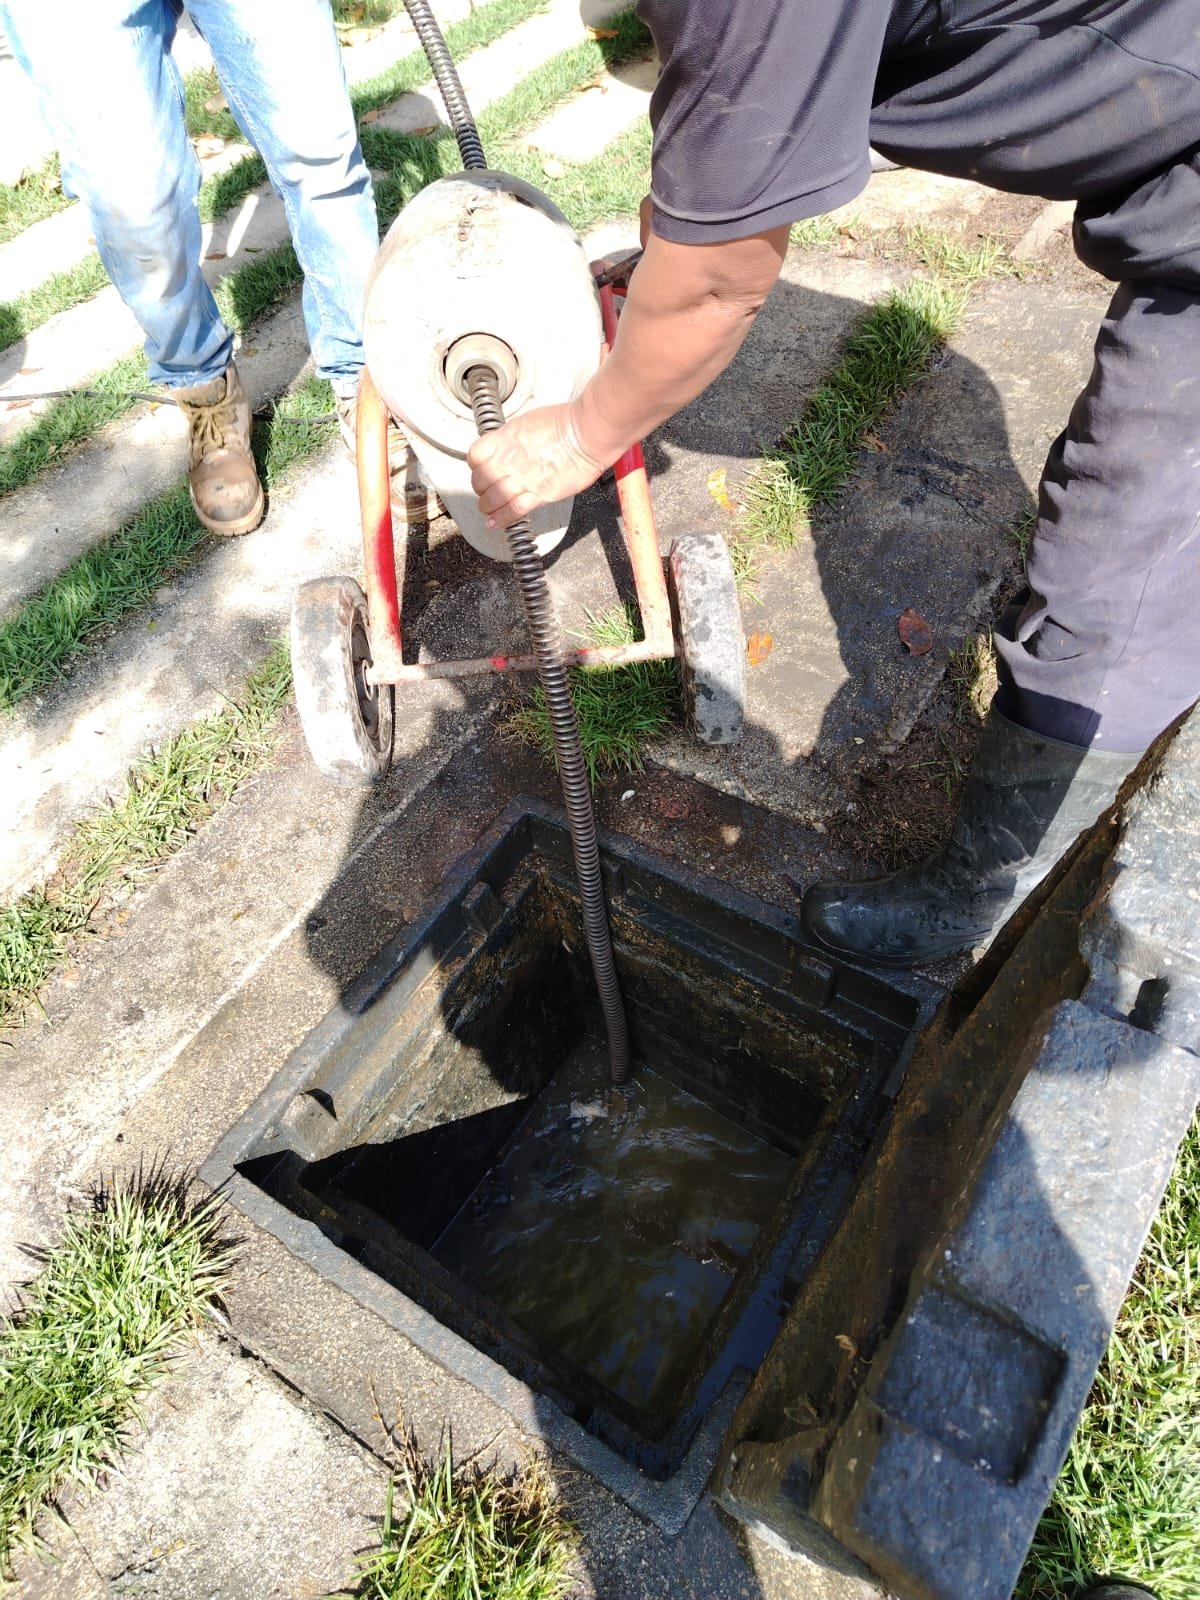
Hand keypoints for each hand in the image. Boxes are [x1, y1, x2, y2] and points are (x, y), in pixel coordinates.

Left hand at [467, 402, 608, 527]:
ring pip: (492, 499)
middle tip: (485, 490)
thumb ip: (513, 437)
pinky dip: (501, 519)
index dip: (475, 465)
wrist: (585, 434)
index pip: (475, 456)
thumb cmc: (565, 423)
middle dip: (480, 487)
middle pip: (480, 480)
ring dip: (487, 506)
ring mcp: (522, 479)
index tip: (480, 469)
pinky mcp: (538, 495)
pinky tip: (494, 523)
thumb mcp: (528, 420)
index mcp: (505, 439)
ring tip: (489, 508)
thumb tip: (508, 444)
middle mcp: (509, 460)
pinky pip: (512, 511)